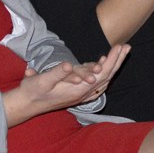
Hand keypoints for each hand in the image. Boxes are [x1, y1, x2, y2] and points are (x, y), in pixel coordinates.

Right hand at [2, 45, 130, 126]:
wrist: (26, 105)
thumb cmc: (33, 91)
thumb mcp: (42, 80)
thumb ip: (56, 73)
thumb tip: (69, 66)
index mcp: (77, 90)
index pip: (100, 75)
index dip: (111, 61)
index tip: (118, 47)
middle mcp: (82, 94)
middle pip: (106, 77)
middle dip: (117, 61)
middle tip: (127, 47)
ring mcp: (81, 95)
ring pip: (103, 80)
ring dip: (112, 66)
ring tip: (121, 53)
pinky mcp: (77, 93)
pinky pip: (96, 84)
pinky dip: (103, 74)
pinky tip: (104, 66)